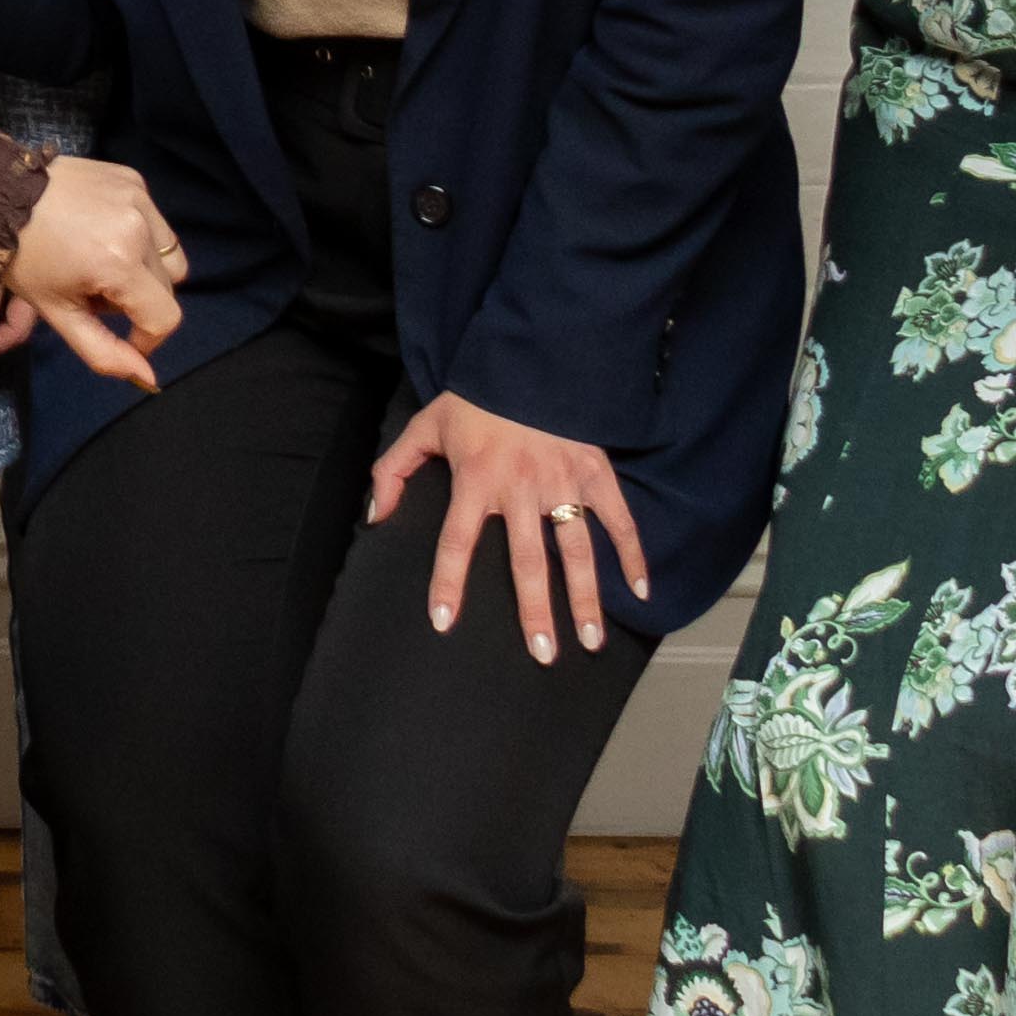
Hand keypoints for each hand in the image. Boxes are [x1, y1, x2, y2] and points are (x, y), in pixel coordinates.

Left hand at [0, 156, 187, 385]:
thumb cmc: (22, 258)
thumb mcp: (57, 312)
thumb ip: (103, 352)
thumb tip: (147, 378)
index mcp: (119, 263)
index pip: (165, 318)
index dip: (147, 337)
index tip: (124, 336)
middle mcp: (139, 227)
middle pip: (168, 288)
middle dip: (136, 301)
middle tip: (93, 291)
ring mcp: (139, 198)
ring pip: (168, 255)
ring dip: (144, 270)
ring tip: (100, 262)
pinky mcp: (134, 180)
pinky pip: (154, 223)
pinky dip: (137, 237)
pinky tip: (100, 233)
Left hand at [372, 394, 651, 662]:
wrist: (526, 360)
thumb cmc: (472, 401)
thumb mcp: (424, 428)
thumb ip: (392, 472)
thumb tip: (375, 518)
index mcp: (475, 479)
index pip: (456, 541)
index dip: (448, 582)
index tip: (443, 622)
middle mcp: (520, 487)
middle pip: (527, 560)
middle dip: (535, 610)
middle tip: (544, 655)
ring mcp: (562, 481)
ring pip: (575, 549)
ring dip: (585, 597)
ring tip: (590, 640)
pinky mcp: (595, 471)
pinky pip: (618, 518)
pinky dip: (632, 553)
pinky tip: (640, 590)